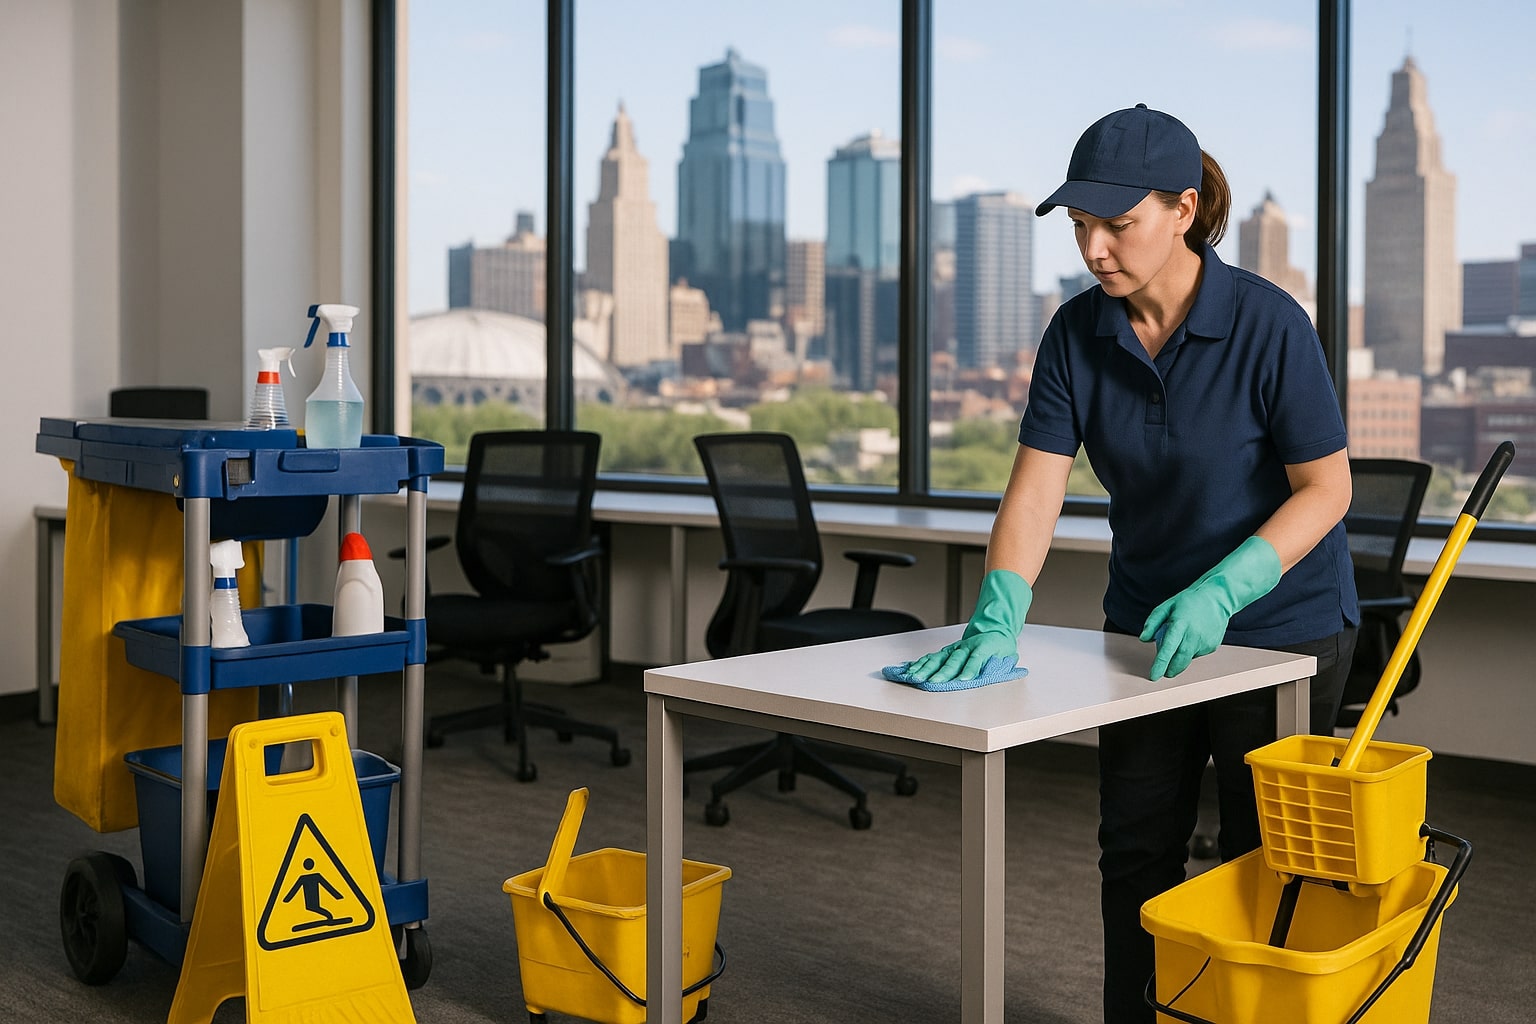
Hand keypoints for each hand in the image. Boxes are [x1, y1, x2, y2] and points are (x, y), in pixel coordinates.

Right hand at [901, 570, 1031, 683]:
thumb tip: (994, 674)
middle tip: (933, 683)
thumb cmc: (1000, 646)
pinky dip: (919, 664)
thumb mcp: (1007, 655)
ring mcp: (953, 648)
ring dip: (925, 669)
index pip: (975, 659)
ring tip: (915, 678)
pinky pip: (930, 657)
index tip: (964, 680)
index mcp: (983, 646)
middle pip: (953, 660)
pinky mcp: (945, 651)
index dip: (969, 670)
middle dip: (942, 673)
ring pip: (937, 658)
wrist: (994, 629)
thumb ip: (1000, 666)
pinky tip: (909, 670)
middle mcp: (965, 647)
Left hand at [1141, 536, 1280, 679]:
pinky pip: (1197, 653)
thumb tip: (1144, 639)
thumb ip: (1153, 622)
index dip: (1160, 664)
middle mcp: (1194, 635)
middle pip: (1179, 661)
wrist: (1218, 598)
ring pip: (1188, 658)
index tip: (1154, 676)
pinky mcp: (1212, 646)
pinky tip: (1194, 637)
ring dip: (1180, 656)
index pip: (1168, 649)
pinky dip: (1191, 650)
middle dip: (1170, 670)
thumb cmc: (1189, 601)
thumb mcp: (1167, 606)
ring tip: (1182, 639)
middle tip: (1163, 673)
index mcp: (1180, 624)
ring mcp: (1205, 642)